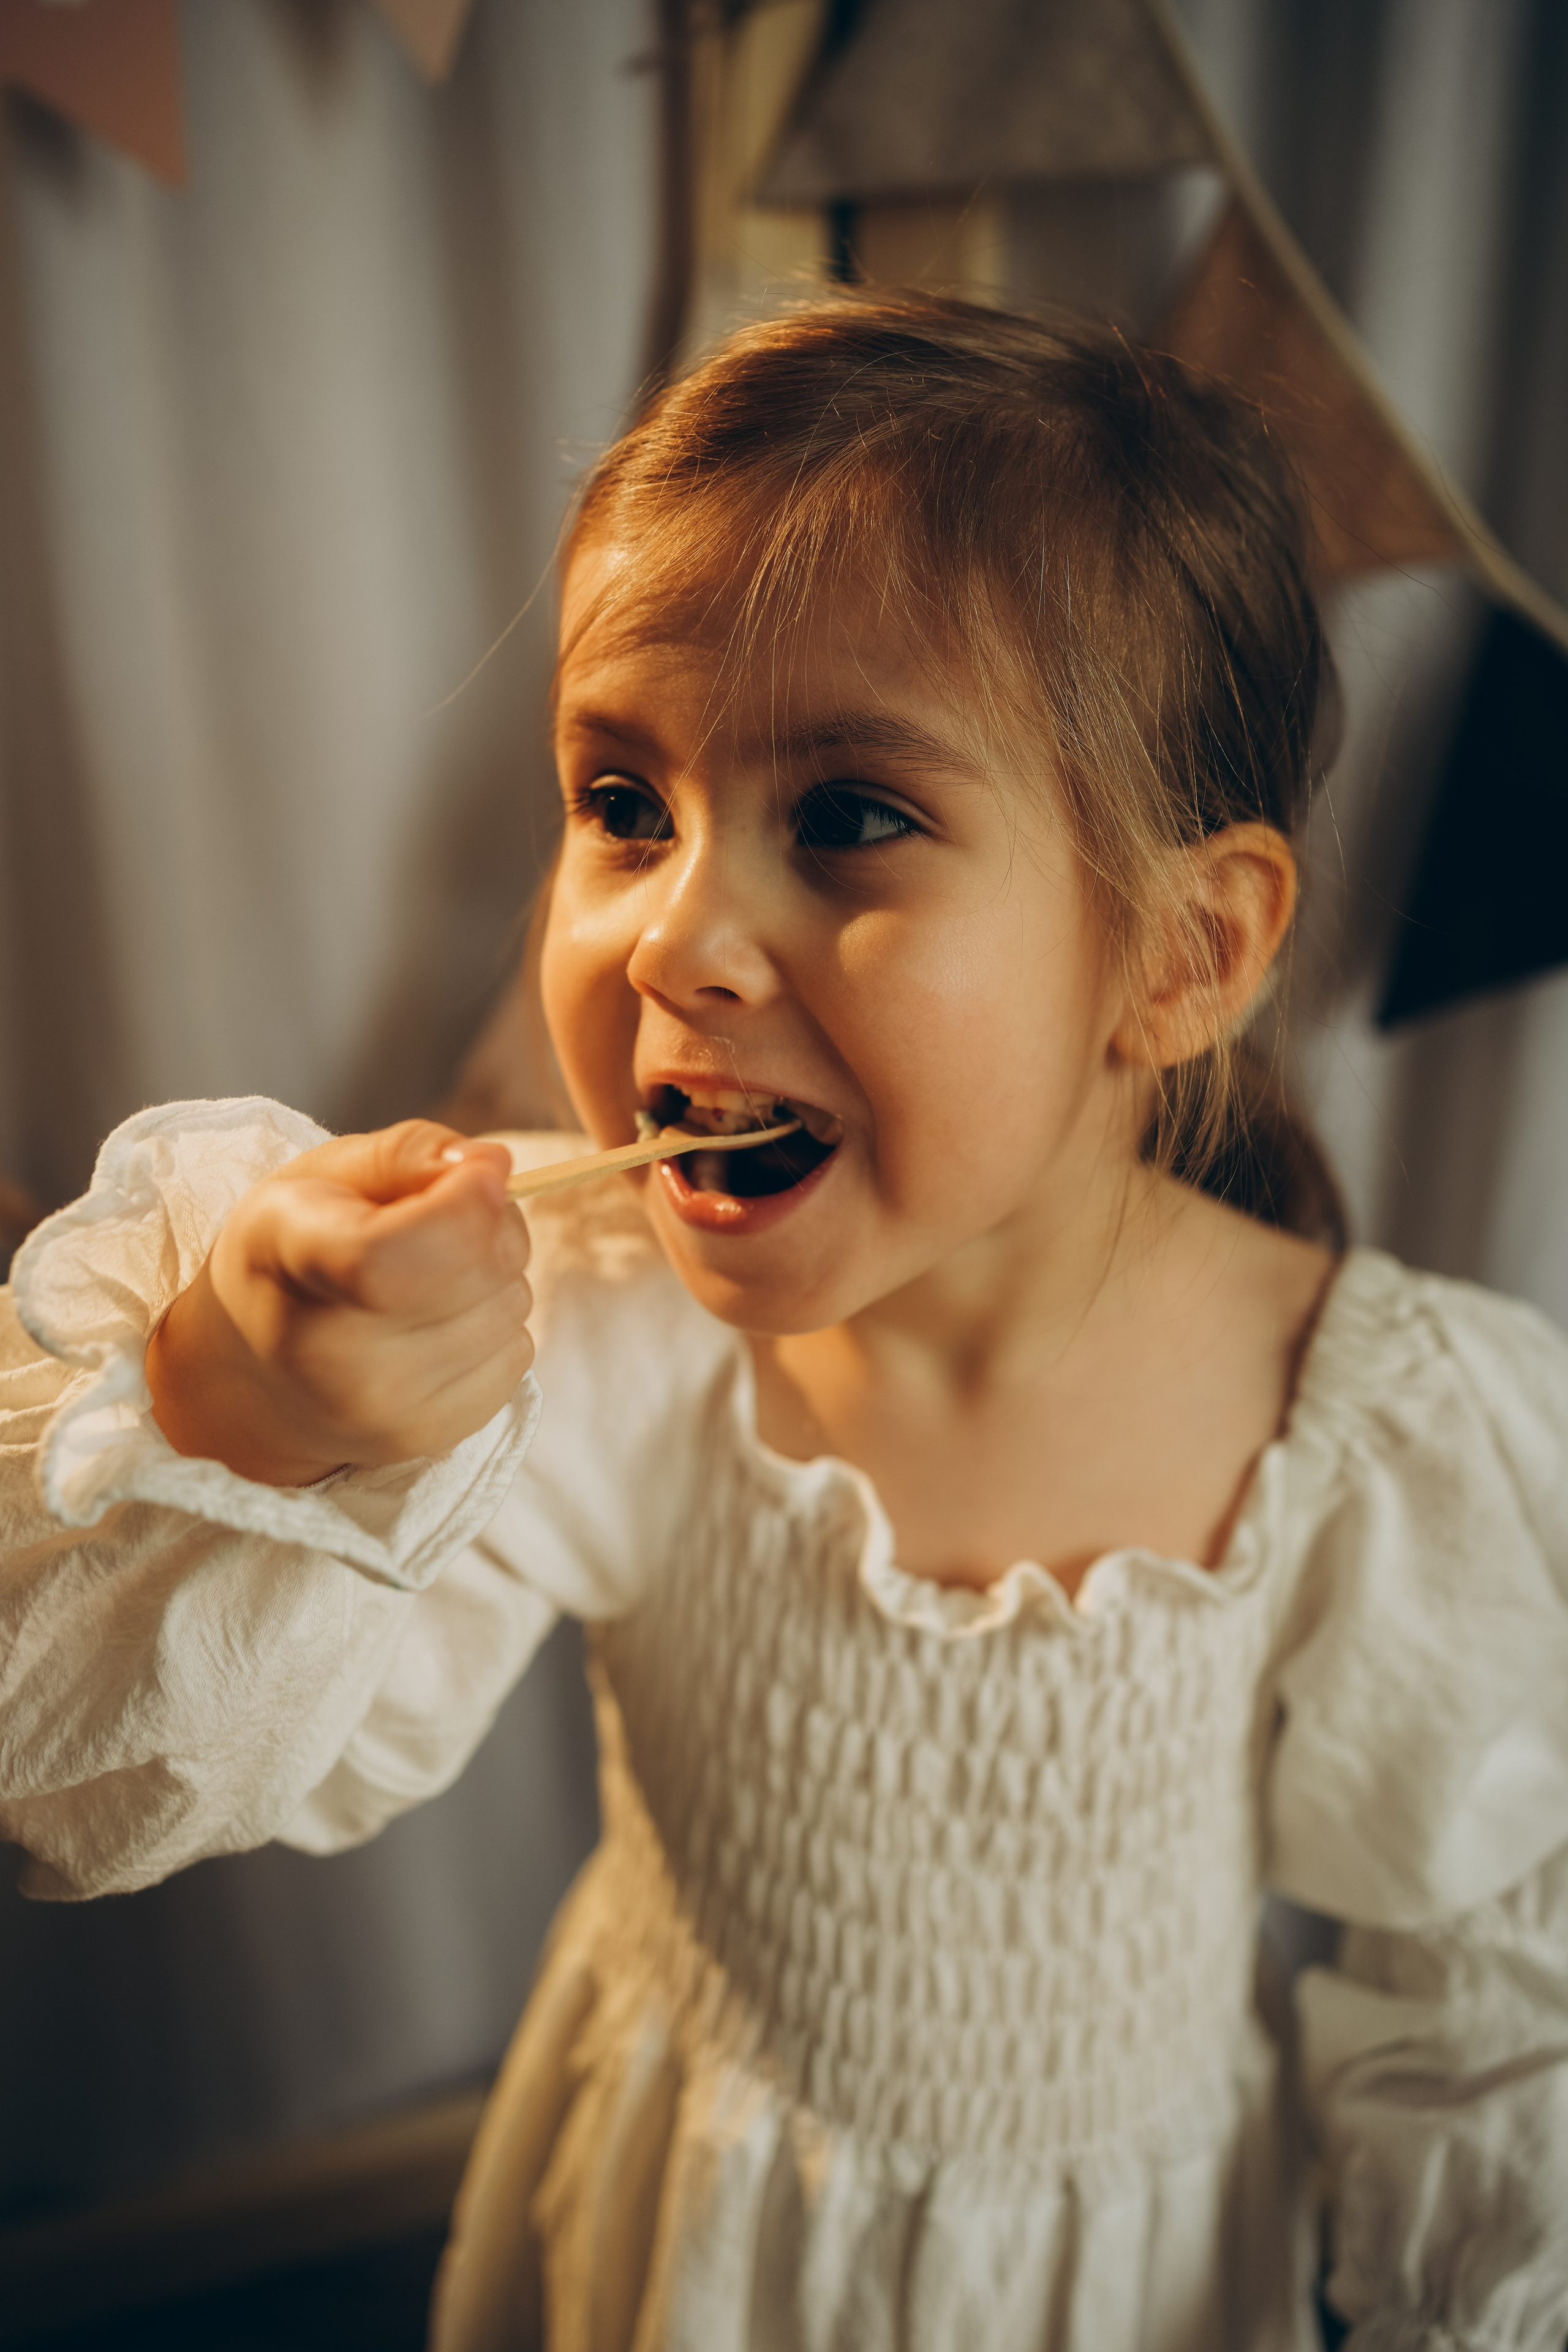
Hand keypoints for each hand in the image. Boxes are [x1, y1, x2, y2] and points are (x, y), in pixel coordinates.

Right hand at [145, 1122, 532, 1485]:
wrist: (254, 1378)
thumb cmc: (292, 1256)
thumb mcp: (324, 1176)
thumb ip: (407, 1153)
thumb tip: (492, 1166)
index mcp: (291, 1261)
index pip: (390, 1253)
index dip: (464, 1203)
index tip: (481, 1172)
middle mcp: (330, 1354)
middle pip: (480, 1268)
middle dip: (490, 1225)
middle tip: (442, 1222)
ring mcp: (383, 1408)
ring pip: (511, 1308)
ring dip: (495, 1278)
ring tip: (433, 1276)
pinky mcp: (429, 1437)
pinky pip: (518, 1356)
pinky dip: (496, 1329)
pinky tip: (439, 1325)